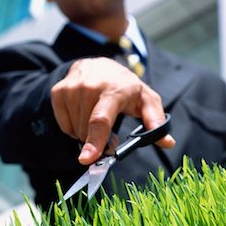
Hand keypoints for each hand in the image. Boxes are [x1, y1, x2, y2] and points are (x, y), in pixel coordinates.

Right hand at [51, 57, 174, 164]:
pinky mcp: (58, 91)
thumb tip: (168, 142)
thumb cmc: (126, 88)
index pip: (101, 119)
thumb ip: (156, 121)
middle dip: (97, 141)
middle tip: (110, 135)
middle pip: (86, 130)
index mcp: (114, 89)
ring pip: (75, 130)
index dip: (95, 141)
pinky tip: (84, 115)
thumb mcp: (146, 100)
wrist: (100, 65)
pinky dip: (74, 127)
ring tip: (98, 120)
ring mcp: (71, 87)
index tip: (87, 159)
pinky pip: (64, 124)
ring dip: (86, 134)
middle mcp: (90, 86)